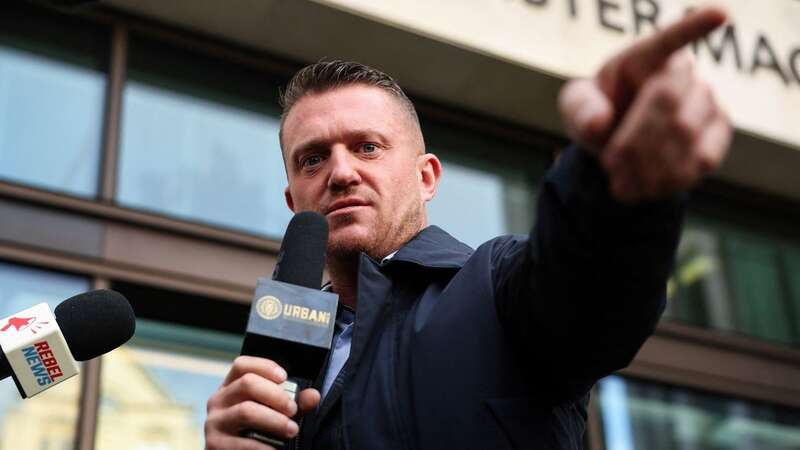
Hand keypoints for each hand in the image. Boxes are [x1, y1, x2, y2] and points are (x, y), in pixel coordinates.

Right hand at [205, 356, 320, 449]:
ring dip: (274, 420)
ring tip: (292, 430)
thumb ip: (294, 403)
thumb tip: (314, 396)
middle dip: (276, 395)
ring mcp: (214, 422)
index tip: (284, 377)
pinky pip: (244, 443)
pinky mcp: (215, 445)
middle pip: (247, 383)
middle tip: (293, 409)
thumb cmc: (257, 432)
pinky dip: (265, 447)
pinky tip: (277, 449)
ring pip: (246, 411)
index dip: (264, 366)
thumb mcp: (275, 413)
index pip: (242, 365)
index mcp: (231, 387)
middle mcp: (218, 401)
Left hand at [559, 6, 732, 201]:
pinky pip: (705, 157)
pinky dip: (672, 179)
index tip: (721, 14)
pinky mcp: (718, 132)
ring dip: (650, 164)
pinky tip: (648, 188)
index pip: (671, 38)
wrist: (619, 144)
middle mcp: (682, 72)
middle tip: (608, 165)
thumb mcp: (576, 108)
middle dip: (635, 139)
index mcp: (646, 56)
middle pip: (667, 101)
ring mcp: (706, 100)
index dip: (695, 26)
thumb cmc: (598, 113)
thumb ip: (580, 110)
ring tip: (620, 185)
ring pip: (686, 134)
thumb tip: (599, 123)